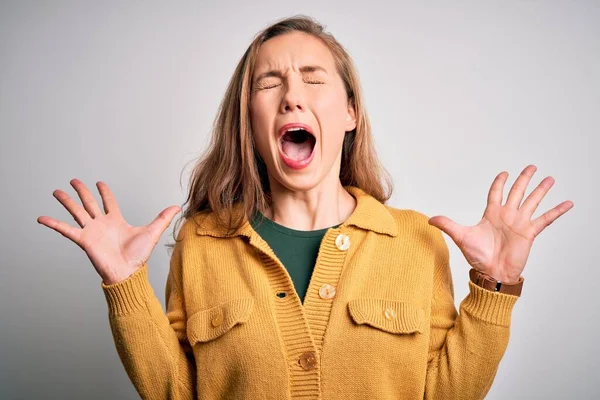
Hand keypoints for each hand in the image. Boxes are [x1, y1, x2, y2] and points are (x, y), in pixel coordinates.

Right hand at [37, 179, 180, 284]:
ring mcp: (91, 231)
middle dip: (81, 191)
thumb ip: (162, 218)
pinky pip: (66, 229)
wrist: (127, 272)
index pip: (108, 202)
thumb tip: (177, 207)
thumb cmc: (138, 257)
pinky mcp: (83, 240)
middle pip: (89, 203)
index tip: (99, 183)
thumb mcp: (152, 232)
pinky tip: (41, 218)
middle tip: (73, 180)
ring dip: (66, 201)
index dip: (104, 191)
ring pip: (76, 211)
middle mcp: (101, 224)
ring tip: (56, 191)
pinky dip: (54, 224)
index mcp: (116, 221)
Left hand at [427, 165, 573, 283]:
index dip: (500, 183)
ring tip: (550, 178)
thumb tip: (430, 219)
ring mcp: (520, 223)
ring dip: (541, 190)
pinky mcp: (530, 233)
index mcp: (491, 214)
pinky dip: (557, 211)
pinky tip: (567, 203)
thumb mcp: (461, 236)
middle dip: (524, 179)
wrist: (491, 272)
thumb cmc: (477, 257)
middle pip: (518, 192)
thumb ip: (448, 225)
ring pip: (532, 201)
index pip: (496, 193)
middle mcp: (507, 216)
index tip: (504, 173)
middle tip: (531, 166)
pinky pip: (546, 219)